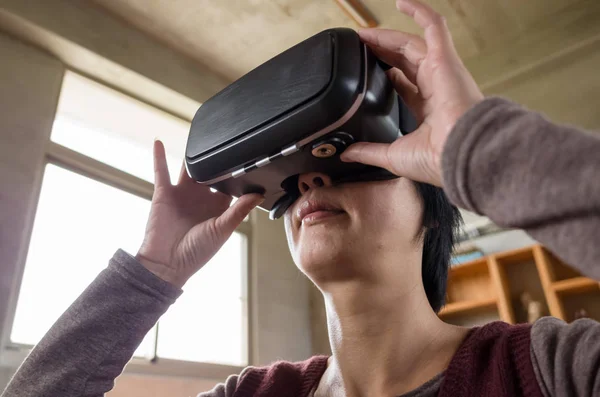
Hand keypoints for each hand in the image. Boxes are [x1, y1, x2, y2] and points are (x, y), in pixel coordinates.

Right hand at [136, 140, 262, 287]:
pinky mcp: (164, 193)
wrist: (167, 264)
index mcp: (218, 207)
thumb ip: (240, 210)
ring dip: (192, 154)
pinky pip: (161, 171)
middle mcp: (201, 198)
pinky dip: (159, 156)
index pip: (231, 184)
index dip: (238, 173)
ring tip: (198, 135)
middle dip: (217, 159)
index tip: (248, 157)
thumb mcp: (223, 229)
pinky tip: (159, 141)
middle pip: (210, 172)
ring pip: (188, 168)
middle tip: (227, 140)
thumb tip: (259, 194)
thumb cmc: (197, 252)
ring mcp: (182, 194)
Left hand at [341, 0, 483, 186]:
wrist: (461, 154)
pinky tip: (401, 2)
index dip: (385, 75)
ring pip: (411, 45)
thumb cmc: (438, 159)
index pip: (405, 86)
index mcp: (429, 111)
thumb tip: (347, 154)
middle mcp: (437, 89)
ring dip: (387, 37)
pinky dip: (420, 11)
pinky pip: (434, 26)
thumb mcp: (393, 156)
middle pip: (404, 62)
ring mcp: (442, 71)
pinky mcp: (445, 59)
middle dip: (381, 53)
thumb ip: (369, 152)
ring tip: (364, 34)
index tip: (366, 70)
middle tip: (359, 47)